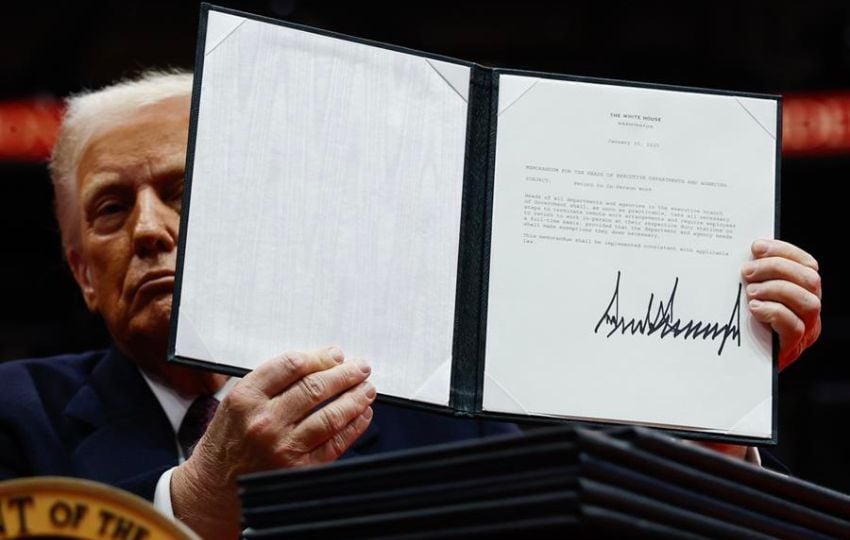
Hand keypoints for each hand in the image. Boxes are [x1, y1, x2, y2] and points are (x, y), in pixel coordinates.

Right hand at [171, 346, 374, 538]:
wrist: (214, 488)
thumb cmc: (227, 440)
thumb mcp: (235, 401)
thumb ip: (271, 381)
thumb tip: (318, 362)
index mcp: (246, 398)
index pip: (291, 366)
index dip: (320, 357)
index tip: (336, 354)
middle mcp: (264, 422)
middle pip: (315, 388)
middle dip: (345, 374)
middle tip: (360, 367)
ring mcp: (283, 447)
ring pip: (330, 416)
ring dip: (355, 399)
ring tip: (367, 388)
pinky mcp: (299, 469)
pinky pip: (335, 443)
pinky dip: (353, 426)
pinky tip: (362, 415)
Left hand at [742, 239, 821, 370]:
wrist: (738, 363)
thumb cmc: (743, 323)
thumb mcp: (751, 294)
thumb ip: (755, 276)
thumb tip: (744, 252)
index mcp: (803, 291)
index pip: (807, 264)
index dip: (784, 251)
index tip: (756, 247)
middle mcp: (810, 309)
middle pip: (809, 279)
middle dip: (776, 268)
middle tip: (747, 271)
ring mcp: (806, 329)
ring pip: (807, 301)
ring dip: (776, 289)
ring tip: (750, 292)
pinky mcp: (793, 346)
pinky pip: (794, 325)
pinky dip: (773, 311)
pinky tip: (754, 308)